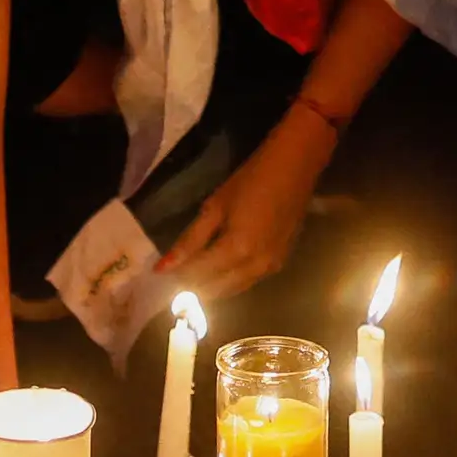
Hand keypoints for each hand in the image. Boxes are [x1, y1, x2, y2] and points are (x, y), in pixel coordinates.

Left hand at [156, 119, 328, 297]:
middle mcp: (256, 267)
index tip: (159, 277)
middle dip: (193, 288)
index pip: (198, 275)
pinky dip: (230, 281)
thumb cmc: (251, 179)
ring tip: (191, 279)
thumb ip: (190, 240)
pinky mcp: (281, 262)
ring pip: (234, 289)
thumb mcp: (215, 206)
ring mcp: (272, 268)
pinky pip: (250, 281)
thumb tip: (162, 267)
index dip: (177, 278)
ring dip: (212, 287)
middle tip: (173, 280)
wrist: (296, 166)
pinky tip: (218, 272)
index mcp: (237, 251)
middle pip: (217, 290)